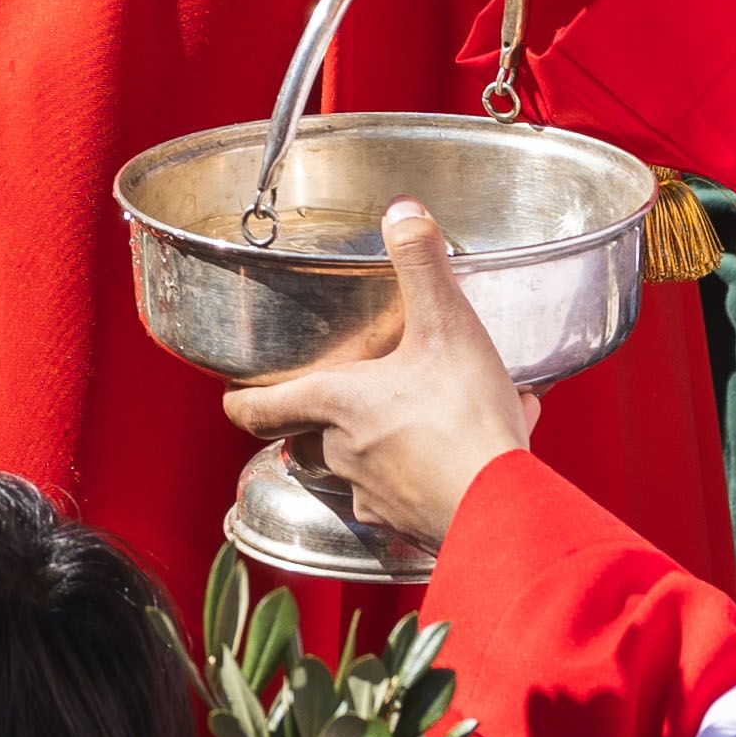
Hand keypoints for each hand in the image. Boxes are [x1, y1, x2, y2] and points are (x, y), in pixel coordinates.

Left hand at [221, 197, 540, 549]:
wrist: (500, 508)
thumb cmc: (461, 422)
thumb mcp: (445, 327)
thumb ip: (419, 266)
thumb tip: (402, 213)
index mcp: (334, 406)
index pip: (258, 409)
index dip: (242, 400)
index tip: (235, 396)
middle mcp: (342, 455)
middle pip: (305, 441)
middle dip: (317, 421)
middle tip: (338, 397)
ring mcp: (376, 495)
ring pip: (357, 469)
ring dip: (378, 445)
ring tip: (422, 416)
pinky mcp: (413, 522)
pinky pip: (411, 492)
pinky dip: (432, 470)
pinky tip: (479, 444)